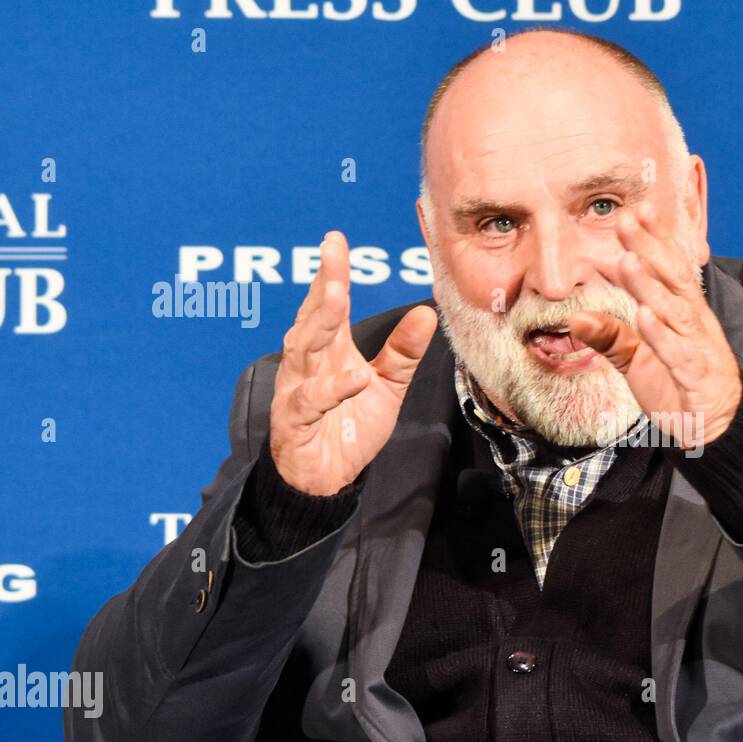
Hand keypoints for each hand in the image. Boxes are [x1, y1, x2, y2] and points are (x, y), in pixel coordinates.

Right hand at [268, 231, 438, 495]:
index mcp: (328, 352)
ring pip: (303, 352)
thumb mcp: (386, 386)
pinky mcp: (295, 423)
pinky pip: (310, 401)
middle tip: (332, 256)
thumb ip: (403, 353)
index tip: (336, 241)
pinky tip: (355, 376)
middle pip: (312, 320)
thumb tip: (426, 312)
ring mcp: (297, 391)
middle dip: (322, 286)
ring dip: (318, 324)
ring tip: (336, 296)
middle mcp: (307, 365)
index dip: (331, 273)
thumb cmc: (348, 427)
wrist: (325, 478)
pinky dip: (331, 389)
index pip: (328, 306)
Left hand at [566, 204, 740, 449]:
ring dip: (651, 286)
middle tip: (626, 220)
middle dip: (650, 249)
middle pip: (673, 281)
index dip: (656, 240)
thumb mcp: (638, 362)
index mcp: (685, 317)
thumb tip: (576, 319)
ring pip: (675, 313)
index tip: (636, 211)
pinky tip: (645, 316)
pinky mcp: (699, 379)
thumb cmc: (680, 392)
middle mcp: (696, 326)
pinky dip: (662, 335)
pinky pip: (680, 354)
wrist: (718, 433)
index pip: (671, 270)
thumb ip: (612, 338)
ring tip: (628, 261)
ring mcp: (700, 350)